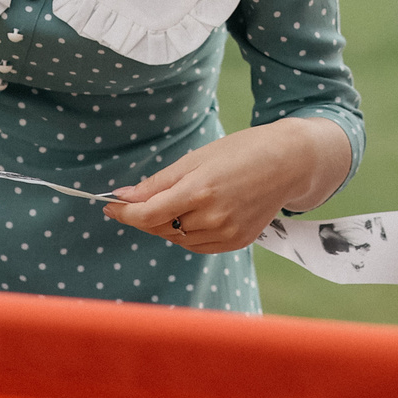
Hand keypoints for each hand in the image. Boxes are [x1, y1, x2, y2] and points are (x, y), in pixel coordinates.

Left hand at [102, 120, 333, 252]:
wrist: (288, 163)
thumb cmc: (239, 152)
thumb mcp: (196, 158)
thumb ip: (158, 182)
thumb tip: (123, 196)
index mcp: (200, 190)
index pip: (149, 213)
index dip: (125, 213)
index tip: (108, 206)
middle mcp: (214, 216)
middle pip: (161, 227)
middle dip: (144, 216)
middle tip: (135, 201)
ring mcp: (228, 233)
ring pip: (178, 238)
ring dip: (166, 225)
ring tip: (175, 202)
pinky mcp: (238, 242)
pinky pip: (199, 245)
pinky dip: (187, 234)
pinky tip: (193, 215)